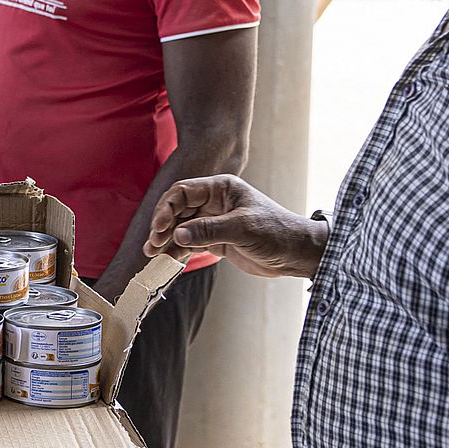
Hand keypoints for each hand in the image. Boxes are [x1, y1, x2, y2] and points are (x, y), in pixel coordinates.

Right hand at [143, 175, 326, 278]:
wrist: (296, 254)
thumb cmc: (276, 232)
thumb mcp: (242, 228)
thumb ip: (208, 230)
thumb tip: (176, 234)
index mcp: (221, 188)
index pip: (183, 192)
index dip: (167, 208)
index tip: (160, 227)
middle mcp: (214, 202)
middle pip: (177, 209)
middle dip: (162, 225)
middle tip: (153, 243)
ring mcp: (214, 221)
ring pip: (181, 227)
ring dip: (166, 240)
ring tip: (152, 254)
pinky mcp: (216, 240)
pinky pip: (190, 242)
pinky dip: (177, 250)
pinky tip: (167, 259)